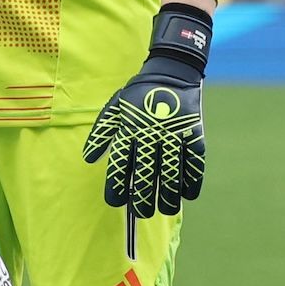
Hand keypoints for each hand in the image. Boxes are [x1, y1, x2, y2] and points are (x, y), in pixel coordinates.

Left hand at [83, 3, 210, 220]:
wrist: (171, 73)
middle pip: (147, 172)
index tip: (114, 202)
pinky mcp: (194, 133)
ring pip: (172, 171)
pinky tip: (188, 196)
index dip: (117, 185)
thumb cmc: (137, 95)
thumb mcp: (113, 109)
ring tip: (164, 210)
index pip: (120, 163)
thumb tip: (89, 159)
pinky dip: (193, 179)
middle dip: (143, 196)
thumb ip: (100, 134)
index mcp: (129, 128)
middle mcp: (151, 133)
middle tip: (140, 212)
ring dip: (168, 194)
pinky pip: (195, 161)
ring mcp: (175, 133)